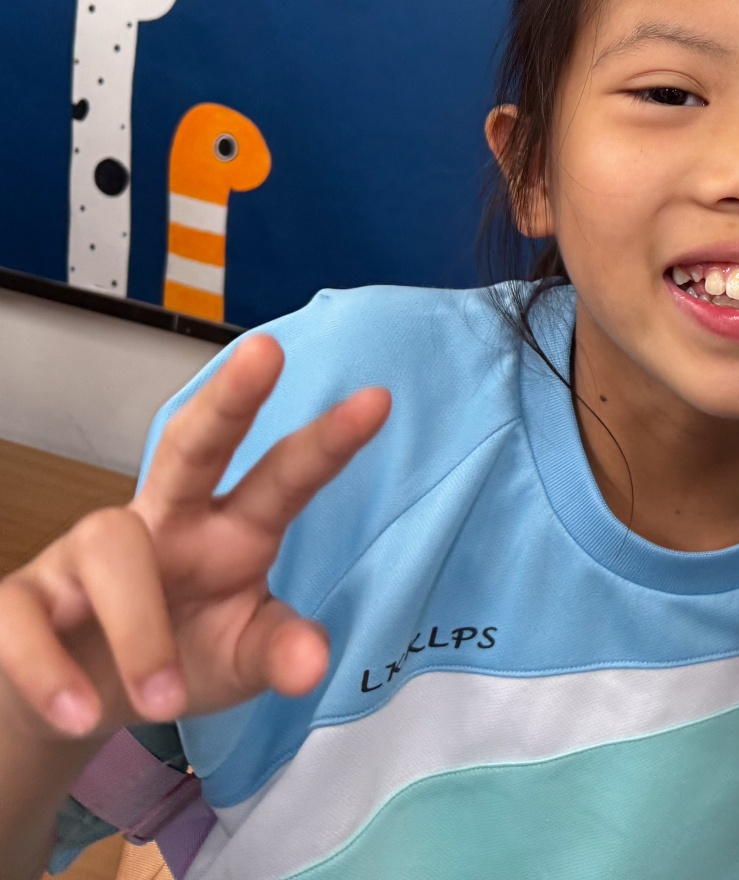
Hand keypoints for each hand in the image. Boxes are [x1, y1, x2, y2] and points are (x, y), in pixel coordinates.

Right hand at [0, 336, 389, 740]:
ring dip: (141, 632)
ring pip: (110, 547)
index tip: (380, 399)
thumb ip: (277, 651)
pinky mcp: (23, 597)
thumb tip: (313, 662)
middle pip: (192, 444)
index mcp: (228, 531)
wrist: (78, 705)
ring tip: (165, 704)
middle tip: (269, 350)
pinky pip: (26, 615)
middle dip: (230, 400)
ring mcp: (84, 553)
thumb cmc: (177, 659)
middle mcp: (163, 523)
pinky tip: (80, 711)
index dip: (326, 443)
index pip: (282, 478)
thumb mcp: (238, 658)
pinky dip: (52, 669)